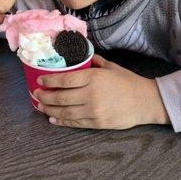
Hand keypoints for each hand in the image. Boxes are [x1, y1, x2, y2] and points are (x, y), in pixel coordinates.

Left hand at [34, 54, 169, 129]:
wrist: (145, 101)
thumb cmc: (128, 81)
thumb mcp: (111, 67)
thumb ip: (95, 61)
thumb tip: (84, 56)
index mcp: (93, 77)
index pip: (65, 80)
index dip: (50, 81)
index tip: (40, 80)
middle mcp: (90, 94)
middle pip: (61, 97)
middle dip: (45, 96)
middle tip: (36, 94)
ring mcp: (93, 110)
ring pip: (65, 111)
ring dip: (50, 109)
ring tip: (40, 106)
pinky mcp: (96, 123)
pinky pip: (75, 123)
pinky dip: (62, 121)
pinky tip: (53, 118)